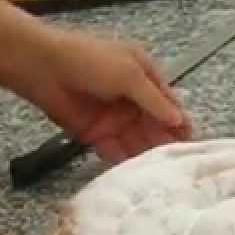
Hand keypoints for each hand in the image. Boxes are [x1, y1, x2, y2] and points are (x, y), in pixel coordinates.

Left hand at [21, 29, 192, 162]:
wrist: (42, 68)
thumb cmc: (89, 61)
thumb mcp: (129, 74)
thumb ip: (154, 100)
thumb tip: (179, 120)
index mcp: (143, 74)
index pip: (168, 102)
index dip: (180, 121)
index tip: (192, 142)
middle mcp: (131, 96)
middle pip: (154, 124)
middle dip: (165, 141)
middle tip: (178, 164)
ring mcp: (113, 116)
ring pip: (136, 139)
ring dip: (147, 153)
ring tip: (162, 174)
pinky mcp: (95, 132)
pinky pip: (114, 148)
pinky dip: (124, 159)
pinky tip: (137, 174)